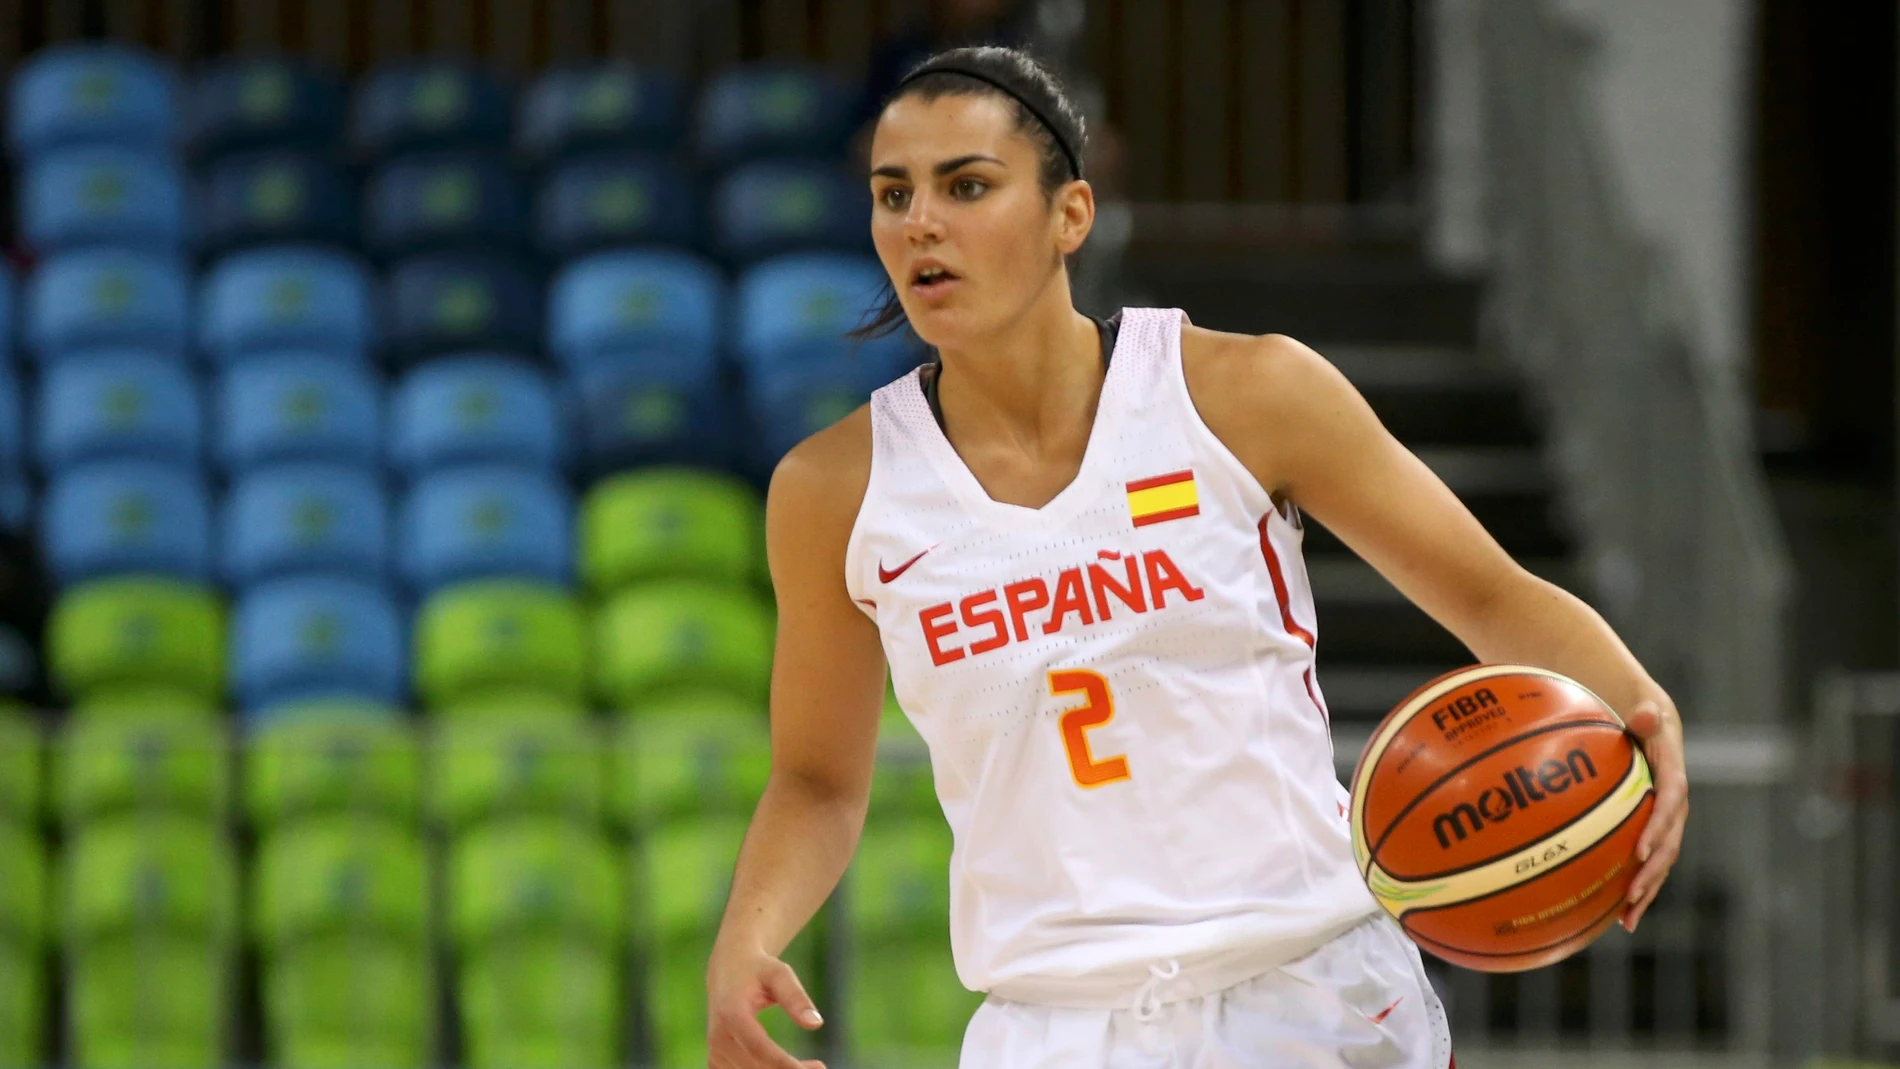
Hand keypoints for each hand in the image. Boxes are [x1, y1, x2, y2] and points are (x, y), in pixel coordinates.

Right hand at [707, 945, 826, 1068]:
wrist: (728, 968)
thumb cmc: (758, 970)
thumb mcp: (779, 974)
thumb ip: (796, 997)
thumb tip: (816, 1024)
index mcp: (731, 1014)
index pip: (759, 1048)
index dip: (784, 1064)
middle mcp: (718, 1037)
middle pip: (756, 1068)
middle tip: (820, 1068)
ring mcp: (715, 1052)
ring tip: (813, 1067)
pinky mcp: (716, 1061)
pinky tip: (792, 1068)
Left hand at [1622, 696, 1687, 932]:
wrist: (1653, 723)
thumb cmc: (1640, 716)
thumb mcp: (1644, 710)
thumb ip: (1645, 715)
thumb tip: (1645, 715)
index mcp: (1673, 775)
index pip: (1670, 804)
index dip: (1658, 828)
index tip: (1639, 851)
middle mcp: (1675, 804)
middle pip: (1669, 843)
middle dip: (1652, 871)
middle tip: (1631, 894)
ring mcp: (1667, 820)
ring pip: (1661, 860)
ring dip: (1647, 890)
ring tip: (1628, 919)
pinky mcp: (1654, 830)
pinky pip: (1648, 861)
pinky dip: (1637, 887)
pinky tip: (1617, 915)